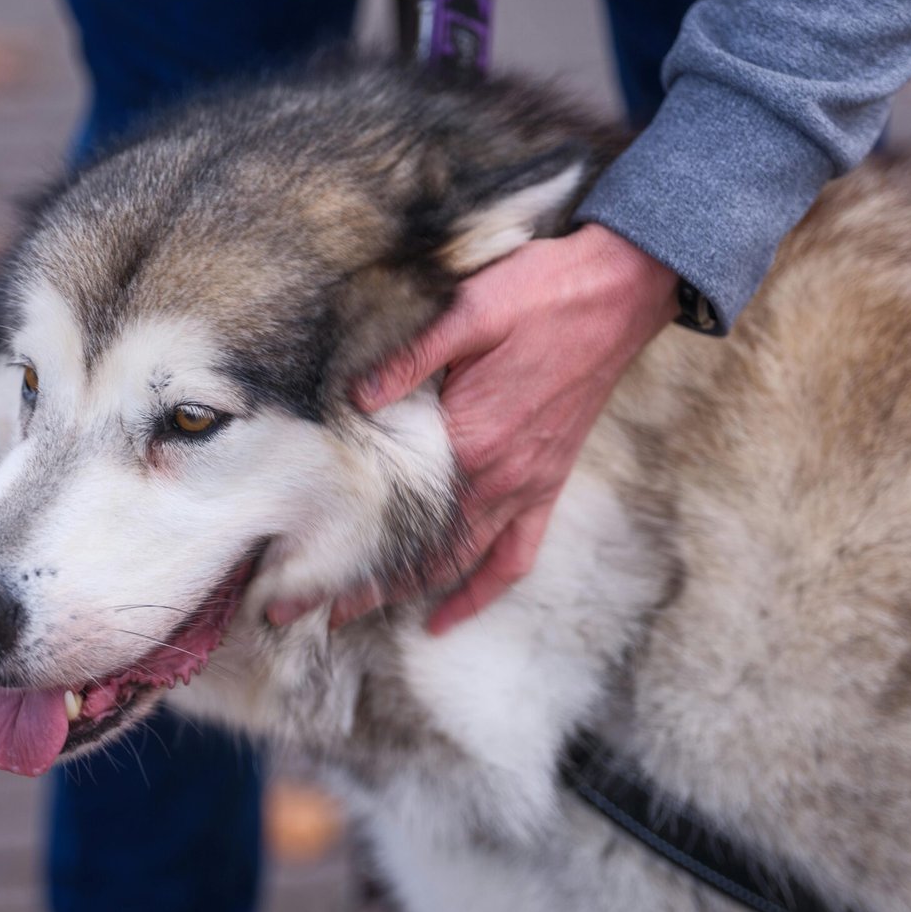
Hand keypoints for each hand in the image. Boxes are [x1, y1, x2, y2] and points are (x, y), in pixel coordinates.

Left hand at [277, 224, 678, 635]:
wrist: (622, 292)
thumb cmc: (543, 292)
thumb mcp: (470, 309)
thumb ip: (410, 357)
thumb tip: (354, 397)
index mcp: (468, 437)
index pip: (388, 508)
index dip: (338, 541)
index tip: (288, 568)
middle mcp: (496, 476)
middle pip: (412, 551)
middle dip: (352, 586)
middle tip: (294, 609)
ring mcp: (523, 487)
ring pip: (453, 562)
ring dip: (399, 595)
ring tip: (346, 617)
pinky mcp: (546, 486)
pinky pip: (514, 557)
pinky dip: (479, 593)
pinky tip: (443, 619)